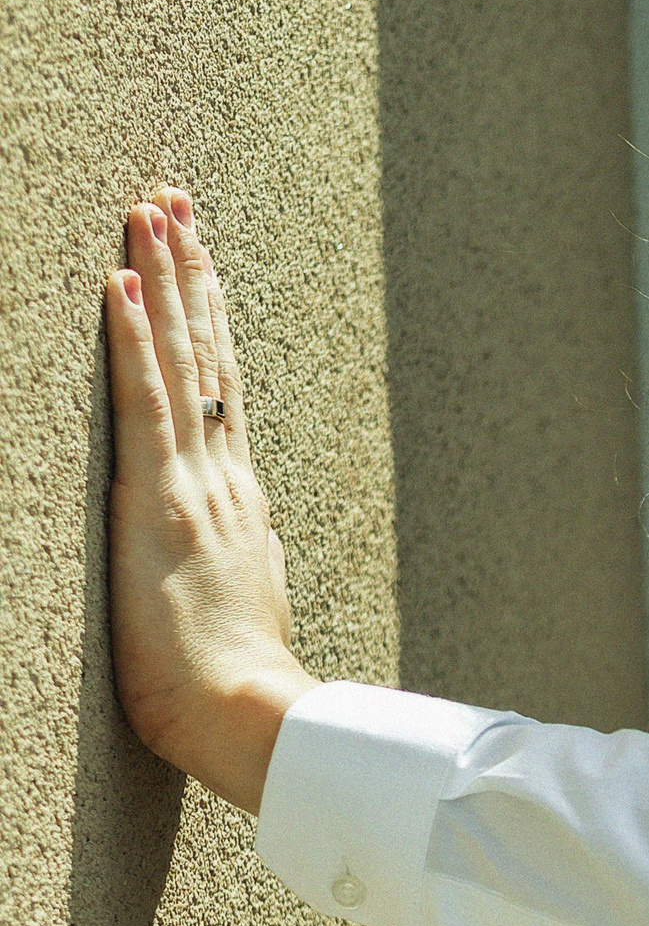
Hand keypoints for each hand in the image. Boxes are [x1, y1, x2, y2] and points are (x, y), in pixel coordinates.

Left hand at [105, 188, 311, 811]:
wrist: (254, 724)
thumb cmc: (240, 697)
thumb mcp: (245, 615)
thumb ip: (247, 567)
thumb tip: (255, 547)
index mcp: (240, 506)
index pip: (220, 393)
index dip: (209, 322)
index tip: (201, 260)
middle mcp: (223, 479)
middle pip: (203, 356)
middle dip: (188, 274)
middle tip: (172, 201)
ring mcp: (193, 484)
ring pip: (177, 360)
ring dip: (161, 279)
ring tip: (150, 211)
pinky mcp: (158, 501)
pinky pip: (143, 401)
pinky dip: (130, 337)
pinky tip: (117, 282)